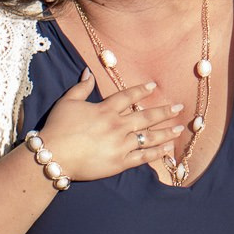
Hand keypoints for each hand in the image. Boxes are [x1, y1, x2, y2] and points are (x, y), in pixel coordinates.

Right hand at [33, 77, 184, 181]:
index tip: (154, 87)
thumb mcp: (67, 102)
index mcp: (106, 109)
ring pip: (149, 137)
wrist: (53, 156)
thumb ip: (81, 87)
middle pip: (146, 116)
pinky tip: (168, 150)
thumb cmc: (58, 128)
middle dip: (164, 111)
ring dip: (166, 132)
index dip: (142, 91)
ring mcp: (121, 145)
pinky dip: (157, 153)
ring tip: (179, 129)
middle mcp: (117, 125)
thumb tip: (88, 71)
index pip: (128, 97)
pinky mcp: (120, 163)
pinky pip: (143, 157)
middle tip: (180, 107)